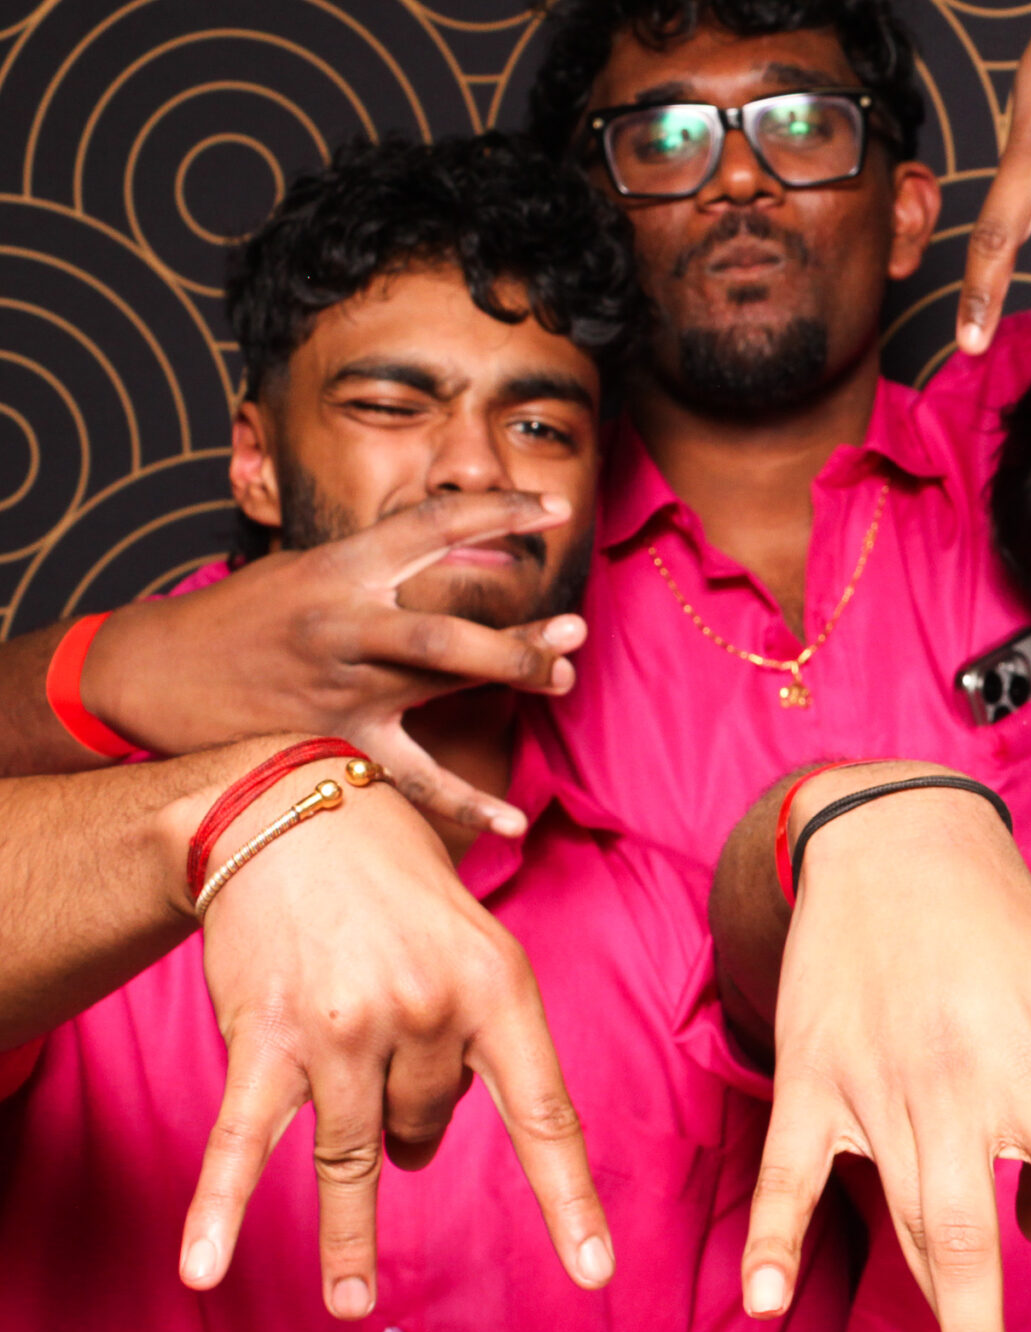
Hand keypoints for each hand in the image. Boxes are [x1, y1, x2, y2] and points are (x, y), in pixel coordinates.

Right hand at [88, 491, 583, 834]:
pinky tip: (513, 822)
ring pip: (436, 687)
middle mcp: (342, 625)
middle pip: (444, 631)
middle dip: (515, 634)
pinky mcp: (329, 743)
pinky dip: (464, 803)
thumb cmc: (244, 616)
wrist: (154, 672)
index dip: (497, 513)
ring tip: (561, 678)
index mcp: (339, 568)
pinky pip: (408, 779)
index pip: (430, 526)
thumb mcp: (307, 567)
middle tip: (575, 629)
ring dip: (505, 681)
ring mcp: (337, 688)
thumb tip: (467, 549)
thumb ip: (382, 564)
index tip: (552, 509)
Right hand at [181, 763, 609, 1317]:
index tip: (593, 1273)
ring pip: (356, 1152)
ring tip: (353, 1301)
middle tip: (388, 1074)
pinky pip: (241, 1141)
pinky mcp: (264, 1037)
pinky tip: (204, 1269)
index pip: (543, 1115)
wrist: (290, 811)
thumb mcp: (475, 940)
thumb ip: (475, 1035)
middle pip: (428, 1126)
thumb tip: (427, 1140)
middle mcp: (425, 1013)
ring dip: (351, 1223)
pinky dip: (219, 1210)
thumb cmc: (397, 884)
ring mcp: (342, 1030)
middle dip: (412, 1123)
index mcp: (498, 988)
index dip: (569, 1202)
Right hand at [740, 769, 1030, 1331]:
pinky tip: (763, 1306)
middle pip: (973, 1238)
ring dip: (936, 1325)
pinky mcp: (809, 1078)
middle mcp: (956, 1087)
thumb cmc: (997, 923)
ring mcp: (875, 1087)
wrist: (891, 835)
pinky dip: (771, 1239)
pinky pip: (787, 1172)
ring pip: (900, 1225)